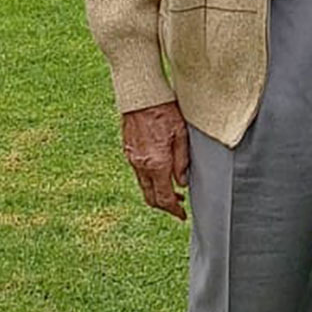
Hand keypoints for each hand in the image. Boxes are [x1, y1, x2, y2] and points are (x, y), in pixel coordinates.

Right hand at [122, 100, 190, 220]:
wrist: (140, 95)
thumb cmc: (164, 110)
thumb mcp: (181, 135)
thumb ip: (182, 162)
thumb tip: (183, 183)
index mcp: (156, 164)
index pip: (164, 198)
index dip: (174, 210)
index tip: (181, 215)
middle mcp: (141, 165)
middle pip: (151, 197)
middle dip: (164, 205)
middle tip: (178, 205)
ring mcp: (132, 159)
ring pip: (144, 186)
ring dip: (157, 192)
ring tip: (172, 188)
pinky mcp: (128, 151)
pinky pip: (139, 174)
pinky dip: (150, 180)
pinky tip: (160, 172)